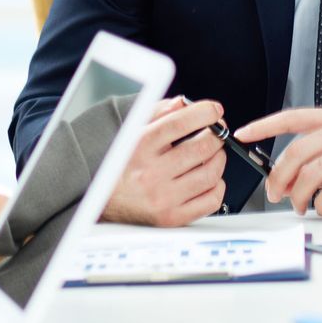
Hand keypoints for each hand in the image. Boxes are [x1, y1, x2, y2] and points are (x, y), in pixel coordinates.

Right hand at [103, 97, 227, 226]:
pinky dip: (218, 186)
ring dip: (220, 159)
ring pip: (210, 174)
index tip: (214, 111)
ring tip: (214, 154)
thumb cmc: (119, 166)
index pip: (180, 123)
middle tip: (217, 133)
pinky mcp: (172, 218)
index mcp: (139, 147)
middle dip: (217, 136)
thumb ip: (157, 114)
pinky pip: (210, 201)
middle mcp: (150, 173)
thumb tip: (183, 104)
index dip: (204, 113)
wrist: (101, 203)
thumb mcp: (131, 133)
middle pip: (201, 148)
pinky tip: (211, 179)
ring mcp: (163, 198)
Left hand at [237, 106, 321, 214]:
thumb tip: (281, 176)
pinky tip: (321, 207)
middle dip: (279, 177)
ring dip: (298, 196)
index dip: (264, 126)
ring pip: (310, 174)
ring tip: (300, 205)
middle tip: (275, 193)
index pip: (291, 117)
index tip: (243, 134)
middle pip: (296, 152)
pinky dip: (320, 204)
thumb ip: (315, 151)